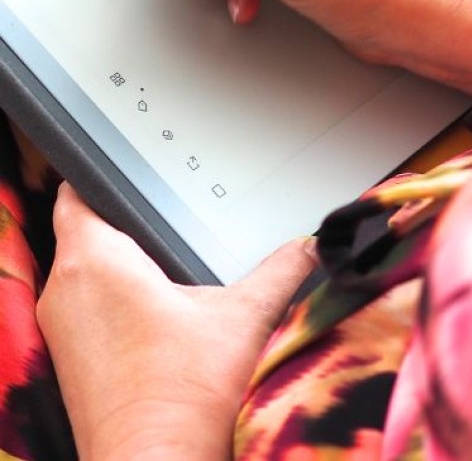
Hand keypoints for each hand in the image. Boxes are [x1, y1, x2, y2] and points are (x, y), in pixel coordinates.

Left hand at [37, 183, 315, 460]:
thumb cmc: (182, 400)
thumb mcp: (246, 316)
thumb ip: (283, 268)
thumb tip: (311, 245)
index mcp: (96, 264)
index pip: (76, 195)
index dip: (99, 175)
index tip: (126, 167)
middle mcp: (67, 293)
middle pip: (82, 232)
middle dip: (122, 220)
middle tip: (167, 212)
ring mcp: (64, 332)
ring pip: (84, 272)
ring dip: (118, 262)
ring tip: (167, 261)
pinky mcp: (72, 363)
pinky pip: (86, 308)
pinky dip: (115, 299)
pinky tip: (160, 312)